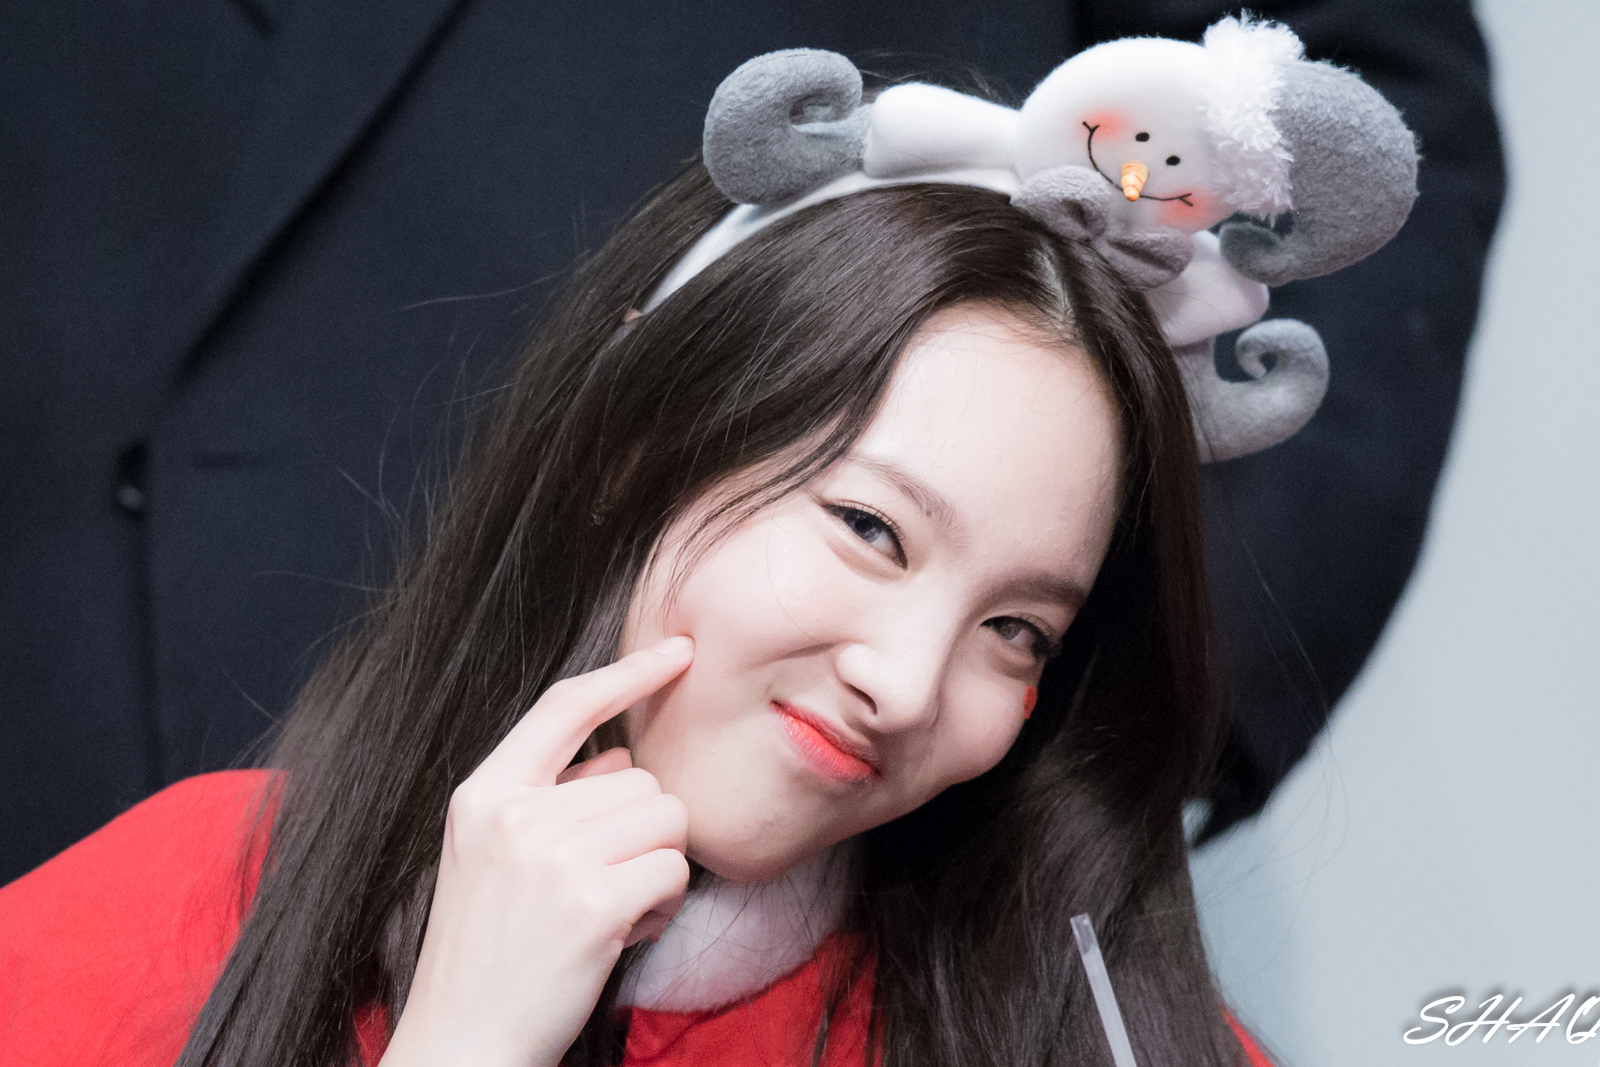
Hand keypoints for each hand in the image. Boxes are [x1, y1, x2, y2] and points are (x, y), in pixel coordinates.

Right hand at [380, 637, 694, 1066]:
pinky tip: (625, 934)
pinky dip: (664, 905)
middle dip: (642, 832)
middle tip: (602, 889)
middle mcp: (514, 815)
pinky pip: (673, 870)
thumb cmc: (488, 954)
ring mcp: (551, 858)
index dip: (628, 673)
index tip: (678, 652)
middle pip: (640, 779)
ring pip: (666, 819)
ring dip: (658, 868)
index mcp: (483, 795)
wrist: (463, 1042)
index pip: (565, 706)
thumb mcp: (494, 859)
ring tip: (612, 911)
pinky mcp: (591, 904)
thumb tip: (621, 757)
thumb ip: (553, 798)